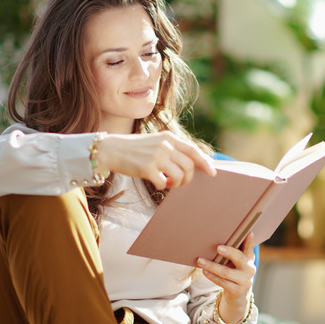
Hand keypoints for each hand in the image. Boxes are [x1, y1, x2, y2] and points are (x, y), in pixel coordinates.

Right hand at [95, 131, 215, 188]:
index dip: (205, 162)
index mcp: (168, 137)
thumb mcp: (155, 142)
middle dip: (188, 179)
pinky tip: (157, 183)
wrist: (111, 149)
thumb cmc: (135, 149)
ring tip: (168, 183)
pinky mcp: (147, 168)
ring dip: (176, 184)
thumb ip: (172, 149)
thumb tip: (192, 164)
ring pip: (179, 176)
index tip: (212, 172)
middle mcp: (165, 145)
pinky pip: (163, 183)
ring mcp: (156, 156)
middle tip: (179, 183)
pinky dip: (162, 186)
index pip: (193, 150)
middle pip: (189, 166)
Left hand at [197, 233, 256, 323]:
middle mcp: (249, 269)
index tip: (248, 233)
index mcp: (249, 259)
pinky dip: (212, 276)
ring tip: (200, 260)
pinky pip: (222, 282)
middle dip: (228, 252)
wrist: (239, 294)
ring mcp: (244, 281)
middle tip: (217, 247)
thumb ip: (235, 251)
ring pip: (226, 272)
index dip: (249, 241)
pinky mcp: (236, 290)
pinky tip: (204, 271)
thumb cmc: (236, 272)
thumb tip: (222, 236)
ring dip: (212, 266)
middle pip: (238, 258)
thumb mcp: (238, 262)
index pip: (250, 248)